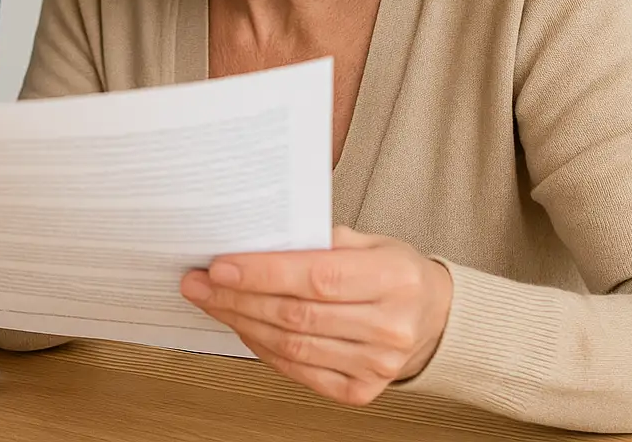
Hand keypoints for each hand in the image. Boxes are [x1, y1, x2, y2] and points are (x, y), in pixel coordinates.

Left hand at [180, 226, 451, 405]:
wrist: (432, 318)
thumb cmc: (394, 274)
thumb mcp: (369, 240)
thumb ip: (318, 240)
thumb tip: (255, 241)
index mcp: (394, 279)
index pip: (317, 277)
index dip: (262, 273)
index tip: (220, 266)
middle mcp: (389, 326)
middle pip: (296, 315)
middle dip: (236, 297)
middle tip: (199, 282)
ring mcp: (377, 365)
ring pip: (291, 346)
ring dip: (241, 322)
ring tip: (211, 302)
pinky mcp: (361, 390)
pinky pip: (298, 371)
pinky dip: (262, 349)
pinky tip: (242, 327)